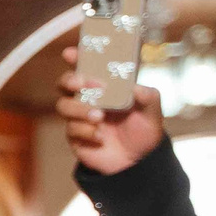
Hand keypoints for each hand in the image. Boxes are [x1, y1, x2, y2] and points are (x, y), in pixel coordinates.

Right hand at [53, 45, 165, 176]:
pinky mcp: (75, 136)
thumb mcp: (152, 111)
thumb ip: (148, 96)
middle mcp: (89, 98)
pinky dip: (85, 131)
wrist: (137, 162)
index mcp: (106, 86)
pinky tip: (100, 137)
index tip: (71, 53)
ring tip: (99, 116)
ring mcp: (79, 117)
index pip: (87, 66)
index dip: (76, 57)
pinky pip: (71, 129)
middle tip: (85, 84)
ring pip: (63, 105)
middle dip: (70, 80)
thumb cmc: (143, 131)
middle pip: (65, 83)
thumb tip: (134, 87)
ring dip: (79, 108)